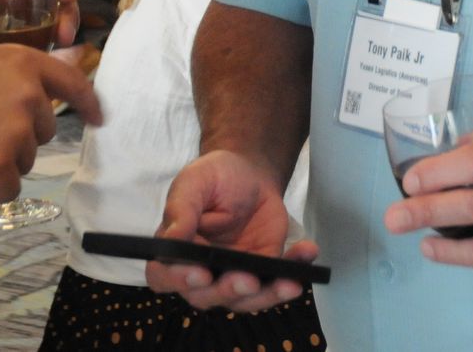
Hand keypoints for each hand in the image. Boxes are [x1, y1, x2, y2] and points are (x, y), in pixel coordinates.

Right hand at [0, 46, 100, 201]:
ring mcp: (16, 134)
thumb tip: (71, 58)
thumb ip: (20, 70)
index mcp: (23, 64)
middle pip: (43, 131)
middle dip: (17, 138)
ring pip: (25, 161)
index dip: (88, 102)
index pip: (72, 82)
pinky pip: (7, 189)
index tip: (99, 118)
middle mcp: (29, 97)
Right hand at [147, 151, 319, 312]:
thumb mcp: (194, 182)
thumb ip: (181, 209)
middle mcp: (200, 272)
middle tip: (248, 279)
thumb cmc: (214, 178)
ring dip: (267, 294)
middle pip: (207, 296)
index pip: (165, 276)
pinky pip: (278, 280)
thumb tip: (172, 237)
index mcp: (174, 252)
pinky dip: (294, 271)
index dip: (179, 280)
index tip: (199, 272)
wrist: (250, 174)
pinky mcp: (263, 270)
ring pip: (245, 299)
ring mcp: (233, 275)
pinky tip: (307, 253)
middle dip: (228, 290)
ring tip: (288, 283)